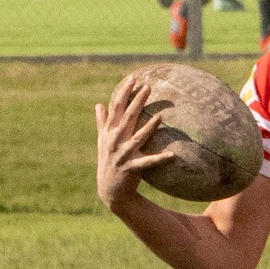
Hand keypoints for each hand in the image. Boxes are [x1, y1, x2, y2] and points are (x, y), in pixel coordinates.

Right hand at [94, 76, 171, 208]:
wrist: (109, 190)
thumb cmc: (108, 162)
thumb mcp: (102, 141)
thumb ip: (102, 123)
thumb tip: (98, 105)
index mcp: (109, 132)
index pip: (116, 108)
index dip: (124, 92)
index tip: (133, 78)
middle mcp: (114, 141)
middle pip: (127, 117)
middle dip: (137, 101)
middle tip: (148, 87)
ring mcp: (122, 154)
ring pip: (138, 138)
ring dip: (150, 127)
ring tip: (161, 116)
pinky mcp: (131, 168)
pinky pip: (147, 162)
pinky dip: (159, 159)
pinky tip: (172, 155)